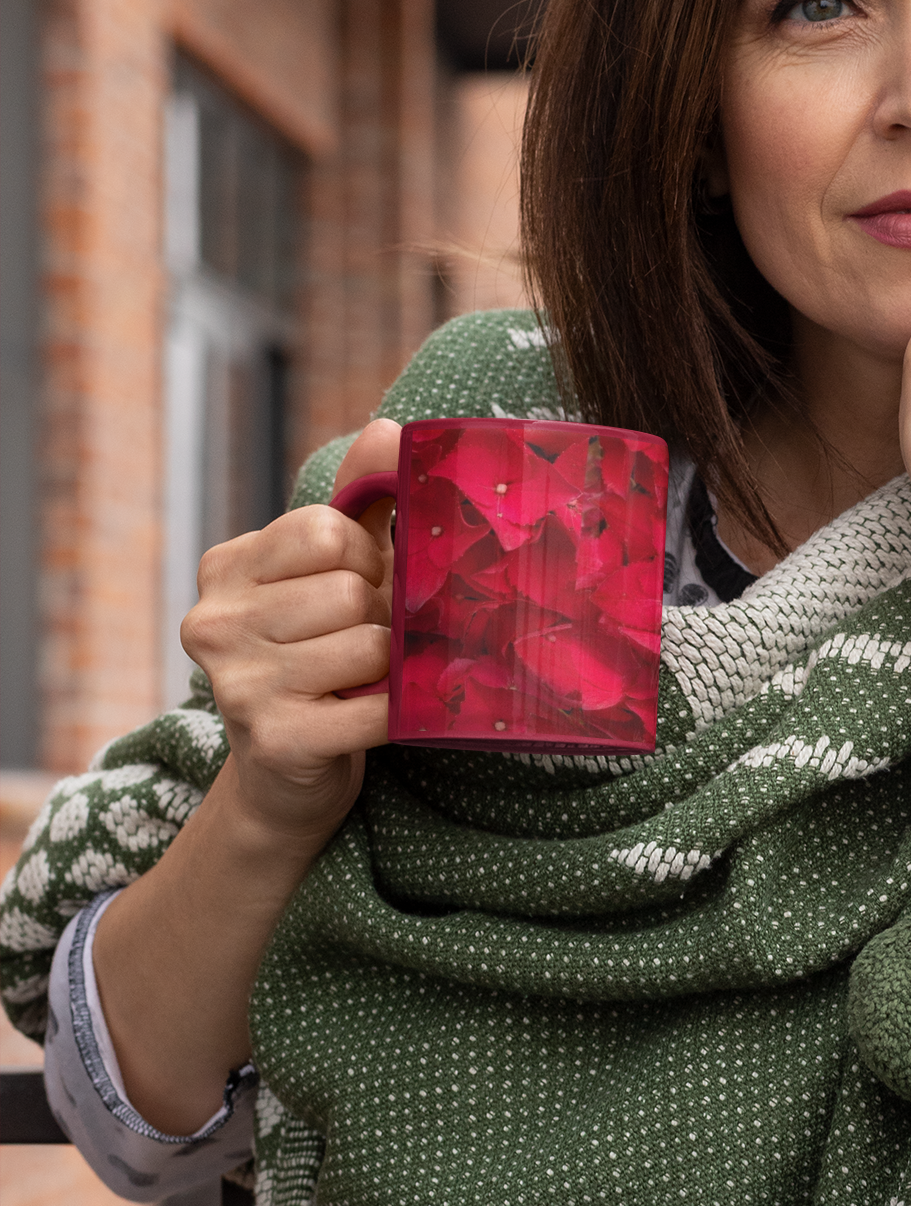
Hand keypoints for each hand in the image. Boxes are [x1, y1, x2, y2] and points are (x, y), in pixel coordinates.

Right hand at [179, 419, 401, 862]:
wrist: (288, 777)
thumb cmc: (321, 655)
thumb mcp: (334, 570)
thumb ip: (361, 500)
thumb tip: (391, 428)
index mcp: (226, 568)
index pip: (330, 531)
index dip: (367, 559)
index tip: (359, 590)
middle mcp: (215, 621)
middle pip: (351, 591)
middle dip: (382, 618)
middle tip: (366, 646)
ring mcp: (238, 684)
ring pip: (370, 646)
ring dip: (391, 667)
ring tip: (365, 681)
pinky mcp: (275, 741)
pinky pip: (376, 709)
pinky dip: (401, 713)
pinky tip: (382, 715)